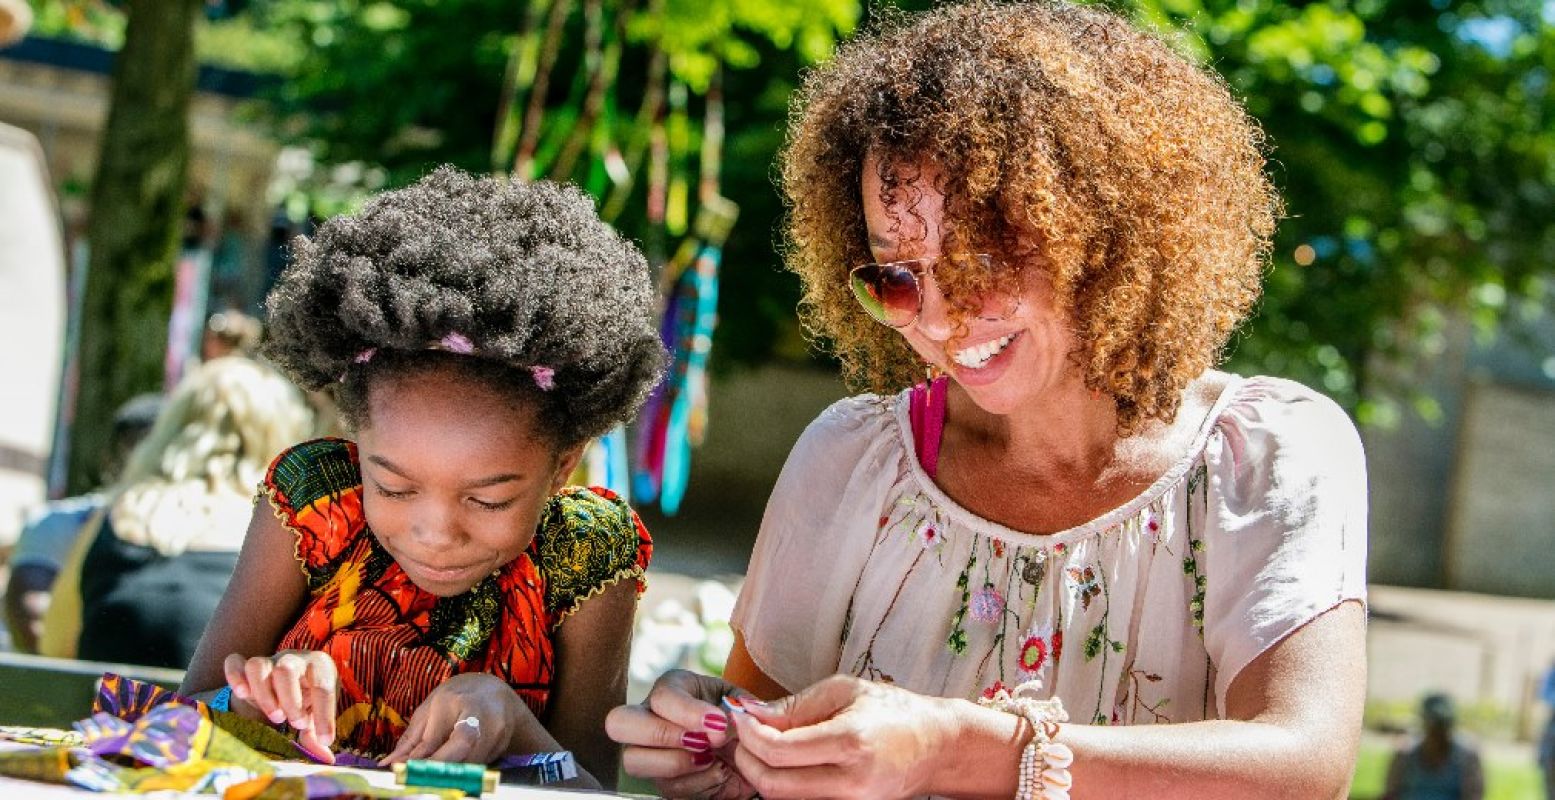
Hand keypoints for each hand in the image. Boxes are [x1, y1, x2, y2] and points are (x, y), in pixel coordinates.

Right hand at [223, 650, 337, 762]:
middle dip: (289, 700)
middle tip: (293, 723)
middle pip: (286, 669)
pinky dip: (234, 676)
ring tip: (275, 716)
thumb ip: (317, 734)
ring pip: (258, 666)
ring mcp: (269, 660)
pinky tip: (242, 694)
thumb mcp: (315, 715)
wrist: (286, 683)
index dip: (324, 715)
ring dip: (263, 693)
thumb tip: (327, 760)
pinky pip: (234, 662)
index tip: (324, 739)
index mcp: (319, 667)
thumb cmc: (306, 700)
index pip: (323, 686)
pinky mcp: (245, 666)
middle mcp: (294, 659)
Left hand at [383, 672, 528, 764]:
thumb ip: (411, 740)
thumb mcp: (429, 710)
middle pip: (461, 746)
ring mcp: (495, 728)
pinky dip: (466, 771)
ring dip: (453, 773)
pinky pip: (481, 764)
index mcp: (451, 701)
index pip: (433, 738)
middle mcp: (476, 713)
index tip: (404, 775)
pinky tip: (456, 771)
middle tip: (422, 781)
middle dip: (441, 768)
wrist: (494, 693)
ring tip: (436, 778)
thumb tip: (388, 765)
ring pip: (472, 761)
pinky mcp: (503, 743)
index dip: (419, 761)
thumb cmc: (455, 699)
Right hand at [605, 669, 758, 798]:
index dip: (688, 712)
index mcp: (672, 689)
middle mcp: (649, 717)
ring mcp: (649, 752)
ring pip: (634, 760)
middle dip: (662, 734)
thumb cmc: (741, 720)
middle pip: (620, 722)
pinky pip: (666, 787)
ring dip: (676, 763)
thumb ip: (740, 707)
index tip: (719, 724)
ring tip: (711, 759)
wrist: (750, 752)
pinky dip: (696, 784)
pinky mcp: (660, 781)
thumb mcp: (743, 705)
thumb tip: (732, 714)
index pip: (662, 696)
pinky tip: (716, 773)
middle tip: (703, 742)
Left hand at [726, 675, 958, 799]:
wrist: (936, 747)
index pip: (779, 751)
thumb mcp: (845, 690)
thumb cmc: (893, 711)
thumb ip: (795, 706)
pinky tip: (784, 764)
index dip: (749, 735)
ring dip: (762, 774)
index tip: (740, 717)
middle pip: (773, 786)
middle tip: (742, 736)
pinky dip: (784, 785)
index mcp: (851, 742)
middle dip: (746, 760)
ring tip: (761, 747)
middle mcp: (851, 782)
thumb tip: (751, 715)